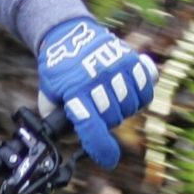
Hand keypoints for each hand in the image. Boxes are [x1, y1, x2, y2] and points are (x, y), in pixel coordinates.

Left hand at [35, 14, 157, 167]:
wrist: (68, 33)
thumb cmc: (58, 70)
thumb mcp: (48, 96)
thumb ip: (56, 121)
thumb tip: (72, 140)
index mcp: (75, 90)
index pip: (92, 126)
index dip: (101, 147)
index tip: (108, 160)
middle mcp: (98, 79)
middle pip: (113, 119)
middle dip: (106, 121)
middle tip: (98, 110)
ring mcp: (117, 67)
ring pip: (131, 106)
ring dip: (123, 109)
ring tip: (111, 98)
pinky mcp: (131, 59)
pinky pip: (146, 90)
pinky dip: (140, 96)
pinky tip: (128, 91)